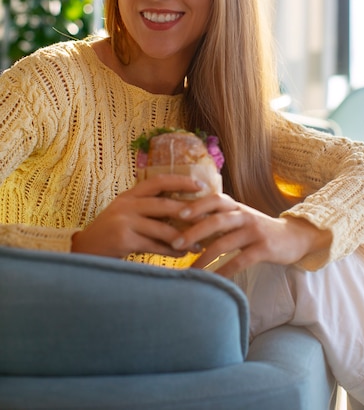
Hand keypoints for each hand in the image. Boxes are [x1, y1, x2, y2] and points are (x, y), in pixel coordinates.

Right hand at [71, 174, 202, 257]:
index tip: (200, 185)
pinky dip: (170, 251)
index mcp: (129, 195)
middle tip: (207, 217)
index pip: (158, 181)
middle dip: (188, 211)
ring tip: (199, 243)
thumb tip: (179, 209)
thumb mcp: (125, 213)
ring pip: (161, 228)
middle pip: (164, 204)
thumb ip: (146, 208)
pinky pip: (153, 245)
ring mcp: (124, 221)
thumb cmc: (109, 234)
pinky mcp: (123, 239)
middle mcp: (126, 204)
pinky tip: (182, 254)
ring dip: (183, 237)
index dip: (180, 181)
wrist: (83, 251)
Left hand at [169, 194, 331, 276]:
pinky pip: (239, 261)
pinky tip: (214, 282)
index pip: (214, 199)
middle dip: (193, 233)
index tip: (178, 215)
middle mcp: (244, 215)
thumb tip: (186, 224)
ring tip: (191, 270)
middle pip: (215, 220)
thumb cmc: (258, 229)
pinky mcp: (264, 249)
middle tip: (175, 244)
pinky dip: (224, 272)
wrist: (294, 237)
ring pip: (224, 243)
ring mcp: (254, 231)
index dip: (196, 205)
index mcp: (236, 206)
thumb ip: (219, 218)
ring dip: (204, 257)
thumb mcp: (240, 218)